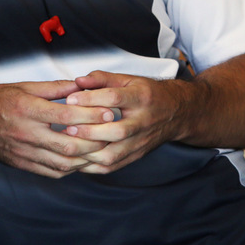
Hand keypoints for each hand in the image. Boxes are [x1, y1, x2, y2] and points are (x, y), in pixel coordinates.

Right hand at [0, 78, 119, 177]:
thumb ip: (55, 88)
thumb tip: (81, 84)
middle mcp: (26, 134)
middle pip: (68, 144)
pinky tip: (83, 161)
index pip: (67, 116)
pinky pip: (51, 172)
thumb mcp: (24, 86)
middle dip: (95, 140)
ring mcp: (24, 152)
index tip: (110, 111)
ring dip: (87, 158)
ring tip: (103, 149)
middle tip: (113, 133)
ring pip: (62, 162)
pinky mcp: (22, 164)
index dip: (91, 115)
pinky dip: (71, 168)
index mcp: (28, 110)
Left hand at [63, 70, 189, 173]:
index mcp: (142, 97)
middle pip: (116, 131)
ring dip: (89, 152)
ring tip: (70, 145)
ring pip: (114, 154)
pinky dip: (93, 166)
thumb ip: (103, 79)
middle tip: (68, 127)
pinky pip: (113, 166)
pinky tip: (78, 159)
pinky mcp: (136, 156)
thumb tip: (78, 81)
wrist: (176, 113)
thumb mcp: (130, 80)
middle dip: (89, 131)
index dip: (91, 99)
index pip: (115, 98)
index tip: (70, 99)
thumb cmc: (148, 94)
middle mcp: (143, 121)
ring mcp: (140, 142)